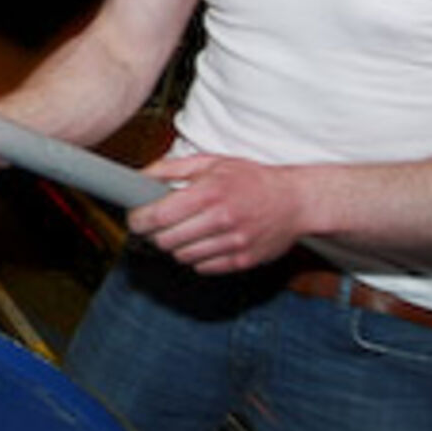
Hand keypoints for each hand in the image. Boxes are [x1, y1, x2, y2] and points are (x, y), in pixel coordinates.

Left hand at [126, 153, 306, 273]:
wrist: (296, 201)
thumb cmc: (252, 179)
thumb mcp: (212, 162)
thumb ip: (172, 168)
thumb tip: (139, 176)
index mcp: (210, 193)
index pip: (159, 215)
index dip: (139, 219)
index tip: (135, 218)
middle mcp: (221, 220)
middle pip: (166, 240)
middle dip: (155, 233)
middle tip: (158, 224)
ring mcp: (233, 243)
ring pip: (182, 256)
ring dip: (176, 246)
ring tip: (184, 231)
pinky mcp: (242, 261)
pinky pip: (203, 267)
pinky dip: (196, 257)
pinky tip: (203, 241)